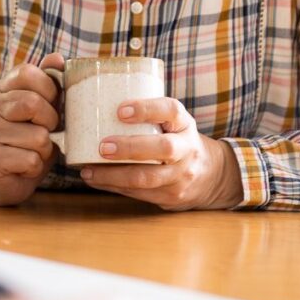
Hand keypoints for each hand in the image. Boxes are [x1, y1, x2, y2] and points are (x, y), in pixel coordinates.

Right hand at [0, 53, 64, 205]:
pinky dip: (36, 167)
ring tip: (34, 150)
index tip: (52, 103)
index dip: (49, 89)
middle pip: (33, 103)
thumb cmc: (29, 137)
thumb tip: (58, 59)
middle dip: (51, 121)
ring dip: (45, 149)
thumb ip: (50, 82)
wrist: (5, 175)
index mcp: (3, 88)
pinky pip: (31, 161)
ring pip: (39, 137)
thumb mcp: (43, 107)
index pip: (27, 73)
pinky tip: (25, 166)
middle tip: (47, 130)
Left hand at [79, 96, 244, 210]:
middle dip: (130, 148)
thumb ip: (146, 115)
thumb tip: (94, 103)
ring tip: (89, 171)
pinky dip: (114, 187)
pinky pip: (140, 193)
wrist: (210, 175)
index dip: (146, 109)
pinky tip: (96, 181)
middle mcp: (187, 149)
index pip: (170, 111)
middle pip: (164, 149)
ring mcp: (181, 176)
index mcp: (184, 124)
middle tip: (103, 147)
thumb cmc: (177, 139)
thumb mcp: (172, 122)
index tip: (120, 110)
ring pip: (148, 178)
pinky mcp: (171, 196)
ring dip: (114, 175)